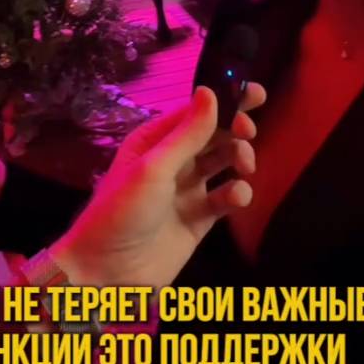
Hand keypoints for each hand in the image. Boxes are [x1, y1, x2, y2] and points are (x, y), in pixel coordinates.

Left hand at [51, 82, 265, 287]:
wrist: (108, 271)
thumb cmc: (122, 211)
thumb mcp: (153, 167)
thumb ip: (187, 134)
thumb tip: (211, 91)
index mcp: (155, 140)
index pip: (195, 111)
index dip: (225, 100)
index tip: (255, 94)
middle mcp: (173, 160)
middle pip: (214, 134)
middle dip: (235, 128)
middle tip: (248, 132)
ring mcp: (187, 189)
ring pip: (224, 163)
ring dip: (239, 158)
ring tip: (244, 166)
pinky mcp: (200, 218)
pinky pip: (226, 198)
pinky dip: (237, 194)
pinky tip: (235, 197)